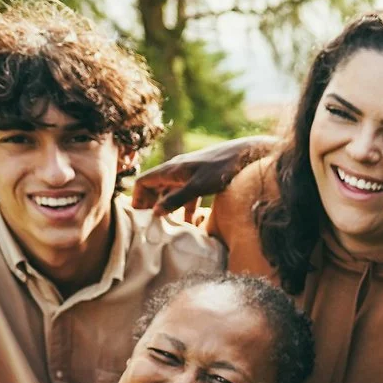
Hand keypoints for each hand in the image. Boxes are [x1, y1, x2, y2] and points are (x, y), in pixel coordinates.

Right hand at [129, 136, 266, 217]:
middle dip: (151, 205)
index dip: (137, 198)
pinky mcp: (201, 180)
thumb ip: (176, 199)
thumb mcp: (197, 187)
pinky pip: (187, 195)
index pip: (143, 182)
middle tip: (151, 225)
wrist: (246, 154)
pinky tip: (190, 223)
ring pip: (171, 193)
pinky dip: (185, 208)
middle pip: (154, 188)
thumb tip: (155, 212)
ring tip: (168, 227)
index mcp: (170, 170)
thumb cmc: (221, 169)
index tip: (139, 216)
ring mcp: (188, 175)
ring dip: (168, 208)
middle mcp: (176, 171)